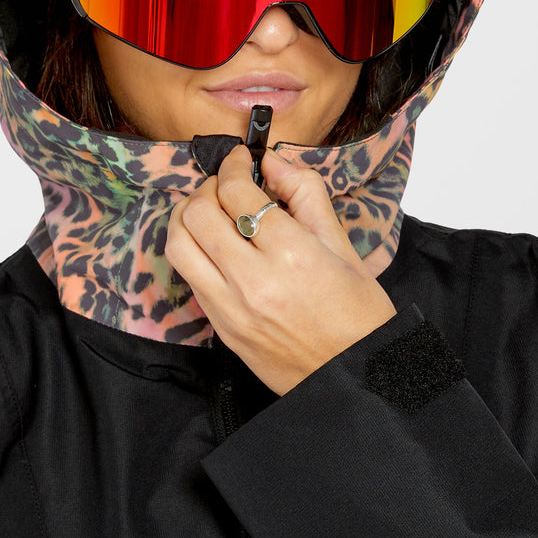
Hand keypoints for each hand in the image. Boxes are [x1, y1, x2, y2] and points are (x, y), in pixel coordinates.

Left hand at [166, 144, 395, 394]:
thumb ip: (306, 195)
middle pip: (197, 214)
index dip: (232, 166)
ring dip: (186, 219)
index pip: (237, 192)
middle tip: (223, 184)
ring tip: (208, 211)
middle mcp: (253, 281)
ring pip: (179, 246)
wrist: (354, 378)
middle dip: (205, 187)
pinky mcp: (221, 329)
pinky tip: (215, 247)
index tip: (239, 159)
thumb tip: (274, 163)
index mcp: (291, 255)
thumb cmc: (358, 315)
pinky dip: (194, 252)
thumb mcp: (342, 246)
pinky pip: (191, 279)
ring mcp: (231, 309)